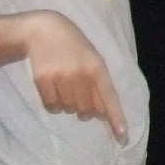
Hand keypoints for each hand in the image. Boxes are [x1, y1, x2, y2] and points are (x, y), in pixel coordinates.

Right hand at [19, 12, 128, 137]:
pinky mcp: (42, 79)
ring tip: (64, 85)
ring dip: (67, 104)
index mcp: (97, 66)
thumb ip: (98, 85)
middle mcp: (80, 73)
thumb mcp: (91, 59)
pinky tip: (52, 88)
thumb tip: (101, 114)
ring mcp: (60, 76)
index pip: (109, 96)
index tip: (122, 135)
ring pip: (68, 109)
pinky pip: (51, 106)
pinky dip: (53, 104)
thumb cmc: (73, 47)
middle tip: (77, 93)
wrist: (44, 29)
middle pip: (86, 110)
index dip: (115, 117)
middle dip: (84, 108)